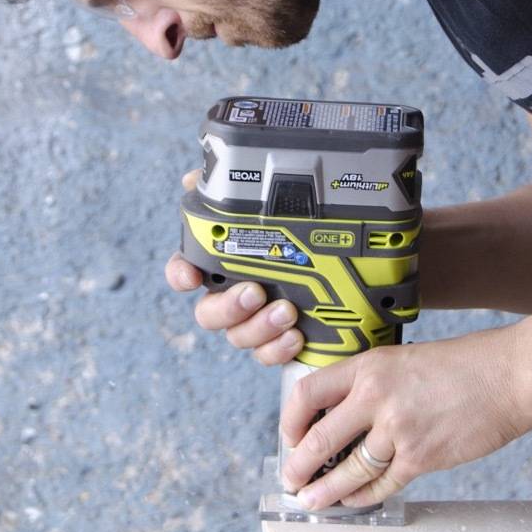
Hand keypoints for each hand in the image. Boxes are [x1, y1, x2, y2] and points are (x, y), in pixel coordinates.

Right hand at [164, 170, 304, 364]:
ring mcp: (256, 320)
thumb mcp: (268, 198)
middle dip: (228, 306)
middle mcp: (233, 294)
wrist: (351, 253)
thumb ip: (230, 185)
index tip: (190, 275)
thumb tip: (194, 177)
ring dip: (258, 327)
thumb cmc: (299, 226)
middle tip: (254, 292)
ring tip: (287, 312)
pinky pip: (268, 354)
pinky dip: (278, 349)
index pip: (185, 269)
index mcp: (224, 262)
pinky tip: (295, 337)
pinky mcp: (281, 337)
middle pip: (209, 313)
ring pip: (239, 336)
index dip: (181, 274)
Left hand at [280, 330, 531, 510]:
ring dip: (326, 491)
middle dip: (298, 466)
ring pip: (347, 470)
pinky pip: (382, 484)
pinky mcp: (421, 458)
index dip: (291, 420)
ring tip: (313, 500)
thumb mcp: (406, 359)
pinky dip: (364, 496)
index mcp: (369, 365)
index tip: (290, 435)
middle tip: (291, 480)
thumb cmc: (466, 365)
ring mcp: (398, 429)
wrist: (511, 376)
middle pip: (319, 439)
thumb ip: (373, 384)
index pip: (308, 393)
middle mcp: (377, 396)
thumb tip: (342, 417)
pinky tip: (354, 500)